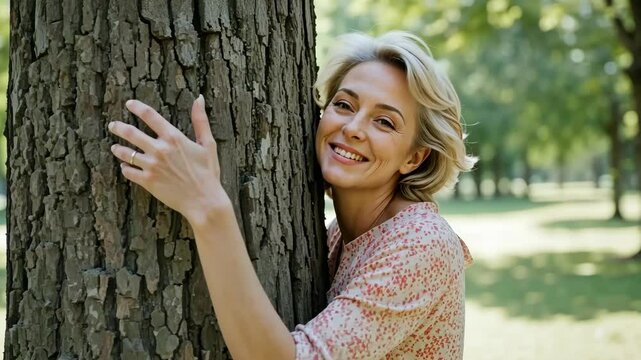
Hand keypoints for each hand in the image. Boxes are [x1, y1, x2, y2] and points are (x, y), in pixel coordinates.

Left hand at [108, 95, 230, 223]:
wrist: (204, 200)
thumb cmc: (208, 173)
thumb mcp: (208, 144)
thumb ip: (201, 120)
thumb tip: (199, 98)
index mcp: (174, 138)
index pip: (150, 116)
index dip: (137, 107)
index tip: (129, 104)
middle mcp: (160, 149)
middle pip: (132, 133)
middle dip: (119, 127)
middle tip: (113, 126)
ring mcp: (152, 166)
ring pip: (126, 153)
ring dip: (118, 149)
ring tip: (115, 147)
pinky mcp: (148, 181)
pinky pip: (129, 172)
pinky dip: (125, 168)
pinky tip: (125, 167)